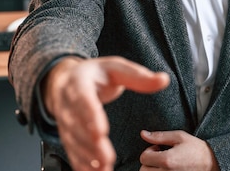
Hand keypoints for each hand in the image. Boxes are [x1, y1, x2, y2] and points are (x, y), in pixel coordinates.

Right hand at [43, 56, 169, 170]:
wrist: (66, 81)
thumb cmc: (96, 74)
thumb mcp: (116, 69)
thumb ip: (138, 76)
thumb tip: (164, 79)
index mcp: (79, 83)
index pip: (83, 99)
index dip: (91, 116)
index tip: (102, 131)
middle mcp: (68, 103)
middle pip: (77, 125)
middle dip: (91, 143)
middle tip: (107, 157)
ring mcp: (65, 121)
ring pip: (74, 141)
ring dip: (88, 156)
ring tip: (104, 168)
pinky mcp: (67, 134)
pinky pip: (72, 150)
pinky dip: (82, 163)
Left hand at [139, 130, 218, 170]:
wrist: (212, 163)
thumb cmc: (196, 149)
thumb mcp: (179, 137)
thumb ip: (159, 136)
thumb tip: (143, 134)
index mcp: (167, 160)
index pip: (144, 158)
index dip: (149, 150)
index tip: (158, 148)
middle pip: (143, 170)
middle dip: (149, 162)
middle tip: (160, 156)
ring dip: (152, 169)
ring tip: (164, 163)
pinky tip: (167, 169)